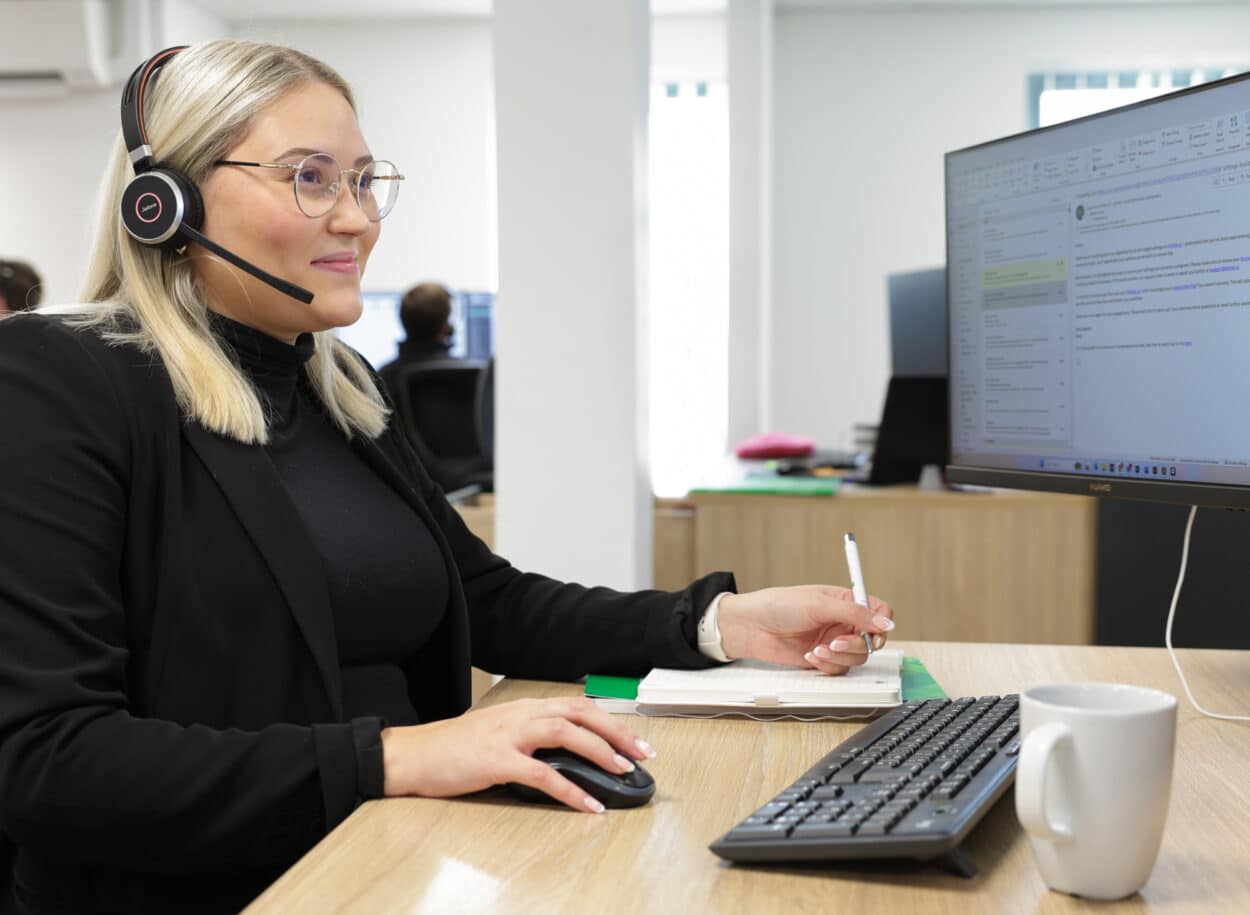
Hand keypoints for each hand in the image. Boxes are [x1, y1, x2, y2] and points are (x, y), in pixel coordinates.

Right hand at [379, 697, 655, 811]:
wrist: (413, 754)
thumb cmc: (455, 748)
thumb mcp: (499, 732)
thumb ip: (531, 737)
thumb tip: (567, 754)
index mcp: (525, 707)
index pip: (578, 706)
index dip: (610, 720)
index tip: (634, 739)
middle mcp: (522, 714)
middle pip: (581, 713)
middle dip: (617, 732)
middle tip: (643, 754)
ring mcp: (510, 735)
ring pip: (567, 733)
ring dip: (600, 751)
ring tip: (623, 771)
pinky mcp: (498, 760)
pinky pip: (543, 774)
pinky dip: (571, 789)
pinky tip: (588, 803)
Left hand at [715, 585, 894, 674]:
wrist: (751, 626)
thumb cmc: (779, 605)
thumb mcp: (819, 604)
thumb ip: (855, 613)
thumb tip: (887, 622)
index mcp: (845, 601)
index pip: (879, 611)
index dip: (882, 623)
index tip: (873, 633)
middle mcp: (842, 622)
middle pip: (871, 639)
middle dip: (856, 644)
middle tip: (837, 642)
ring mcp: (833, 641)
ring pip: (857, 657)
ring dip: (840, 656)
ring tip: (818, 649)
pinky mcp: (822, 659)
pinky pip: (839, 669)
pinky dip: (827, 665)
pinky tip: (810, 656)